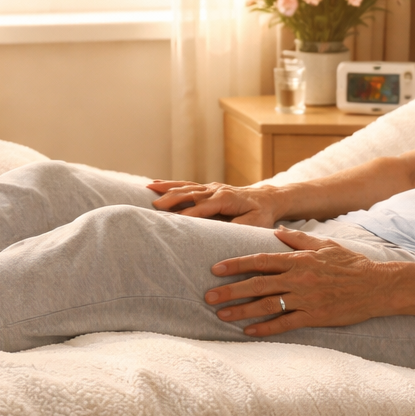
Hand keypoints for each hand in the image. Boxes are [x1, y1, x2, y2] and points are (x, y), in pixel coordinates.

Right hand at [148, 180, 283, 226]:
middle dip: (172, 199)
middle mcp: (216, 190)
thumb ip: (238, 227)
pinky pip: (186, 184)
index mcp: (227, 199)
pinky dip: (169, 183)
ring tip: (148, 190)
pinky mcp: (207, 188)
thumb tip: (221, 232)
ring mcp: (210, 187)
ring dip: (167, 189)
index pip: (203, 207)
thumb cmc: (261, 214)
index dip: (188, 214)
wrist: (267, 199)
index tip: (173, 221)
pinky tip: (153, 184)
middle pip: (190, 194)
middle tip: (154, 206)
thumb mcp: (255, 223)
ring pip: (185, 187)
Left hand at [204, 227, 388, 335]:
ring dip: (241, 310)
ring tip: (221, 314)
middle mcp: (299, 279)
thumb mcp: (326, 245)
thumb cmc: (352, 264)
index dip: (236, 265)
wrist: (377, 286)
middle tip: (208, 296)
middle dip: (230, 290)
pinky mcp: (314, 316)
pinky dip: (265, 328)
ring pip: (266, 305)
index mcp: (300, 260)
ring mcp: (306, 299)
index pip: (261, 261)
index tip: (215, 269)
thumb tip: (278, 232)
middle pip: (257, 284)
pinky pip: (284, 323)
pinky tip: (249, 331)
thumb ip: (300, 240)